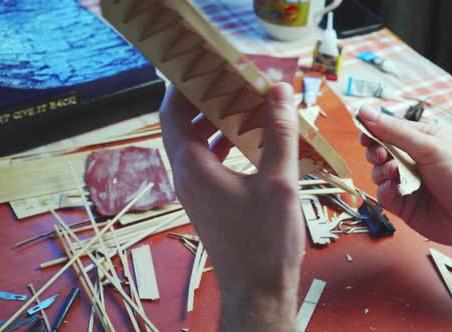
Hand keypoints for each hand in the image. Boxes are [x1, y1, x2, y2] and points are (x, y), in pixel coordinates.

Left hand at [160, 83, 302, 330]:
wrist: (257, 290)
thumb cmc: (265, 241)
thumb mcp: (279, 182)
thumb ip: (279, 134)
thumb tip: (279, 92)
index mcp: (193, 167)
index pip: (172, 112)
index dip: (183, 85)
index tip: (205, 64)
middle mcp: (187, 176)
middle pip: (183, 124)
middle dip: (206, 98)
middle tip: (234, 80)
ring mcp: (196, 191)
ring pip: (196, 143)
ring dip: (217, 121)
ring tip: (247, 104)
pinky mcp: (209, 202)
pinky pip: (208, 161)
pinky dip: (224, 143)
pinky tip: (253, 140)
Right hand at [358, 105, 451, 250]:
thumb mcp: (429, 146)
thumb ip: (394, 131)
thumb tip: (364, 110)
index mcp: (423, 139)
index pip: (389, 129)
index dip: (373, 130)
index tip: (363, 132)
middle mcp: (414, 159)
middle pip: (379, 150)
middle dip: (376, 152)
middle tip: (382, 155)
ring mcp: (407, 182)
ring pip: (377, 172)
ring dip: (381, 171)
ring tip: (394, 174)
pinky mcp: (403, 204)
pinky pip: (382, 194)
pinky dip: (385, 190)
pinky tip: (395, 190)